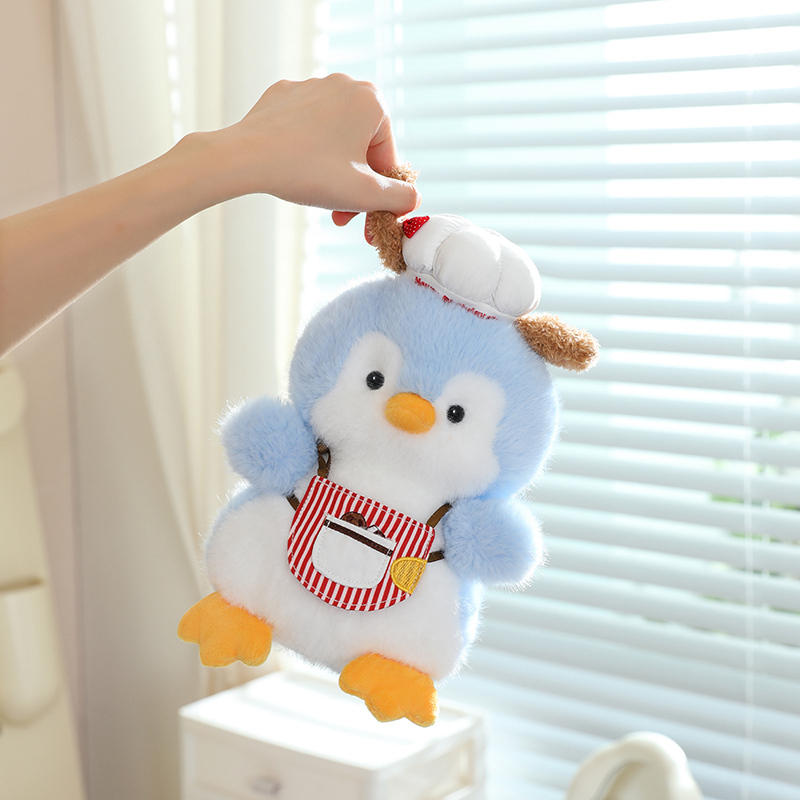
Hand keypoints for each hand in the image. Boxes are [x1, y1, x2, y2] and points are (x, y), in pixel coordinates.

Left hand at [207, 74, 419, 222]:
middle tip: (340, 215)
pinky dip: (305, 152)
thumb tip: (411, 199)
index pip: (387, 158)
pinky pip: (306, 130)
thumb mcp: (367, 194)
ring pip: (333, 139)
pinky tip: (293, 170)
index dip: (377, 194)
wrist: (247, 158)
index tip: (363, 218)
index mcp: (372, 100)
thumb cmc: (309, 172)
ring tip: (316, 194)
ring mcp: (310, 86)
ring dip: (331, 172)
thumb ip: (401, 198)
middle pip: (360, 148)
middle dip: (353, 185)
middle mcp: (344, 84)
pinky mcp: (282, 96)